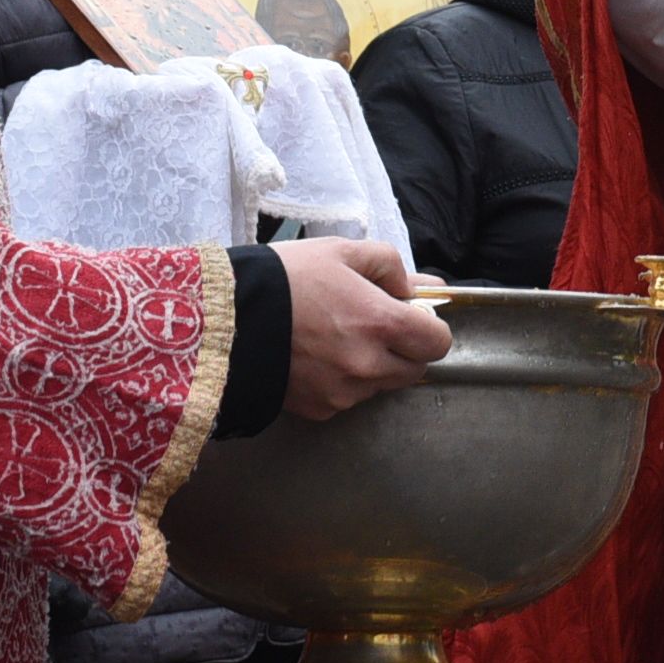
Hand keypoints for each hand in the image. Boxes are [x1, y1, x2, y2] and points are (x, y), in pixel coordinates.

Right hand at [276, 238, 453, 419]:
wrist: (226, 318)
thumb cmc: (285, 278)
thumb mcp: (341, 252)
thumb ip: (391, 267)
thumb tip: (424, 289)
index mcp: (380, 323)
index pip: (438, 342)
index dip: (429, 327)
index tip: (411, 316)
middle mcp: (368, 364)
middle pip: (415, 369)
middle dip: (405, 348)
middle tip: (374, 325)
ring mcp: (344, 392)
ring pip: (381, 385)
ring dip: (374, 366)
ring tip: (337, 337)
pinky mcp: (320, 410)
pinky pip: (348, 398)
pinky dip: (343, 382)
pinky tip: (317, 357)